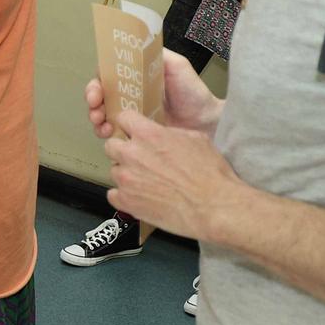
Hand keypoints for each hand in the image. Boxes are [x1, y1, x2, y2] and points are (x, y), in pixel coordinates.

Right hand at [86, 48, 220, 139]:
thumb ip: (156, 55)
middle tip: (96, 108)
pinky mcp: (135, 133)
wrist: (206, 122)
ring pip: (102, 113)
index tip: (98, 89)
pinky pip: (113, 132)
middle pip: (101, 94)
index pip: (109, 74)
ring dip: (95, 117)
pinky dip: (105, 132)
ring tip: (101, 124)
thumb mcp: (177, 66)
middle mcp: (130, 94)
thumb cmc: (193, 93)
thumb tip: (136, 45)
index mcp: (137, 77)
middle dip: (92, 100)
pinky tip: (109, 133)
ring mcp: (131, 114)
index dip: (98, 81)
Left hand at [104, 110, 245, 240]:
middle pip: (111, 145)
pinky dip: (124, 196)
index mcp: (148, 134)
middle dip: (123, 150)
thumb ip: (170, 133)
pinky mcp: (126, 201)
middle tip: (139, 159)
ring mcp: (126, 179)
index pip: (123, 118)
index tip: (134, 132)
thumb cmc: (210, 173)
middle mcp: (132, 154)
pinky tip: (140, 197)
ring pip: (114, 170)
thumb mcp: (195, 139)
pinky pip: (113, 194)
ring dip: (127, 174)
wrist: (213, 206)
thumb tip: (162, 134)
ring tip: (146, 182)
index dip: (129, 125)